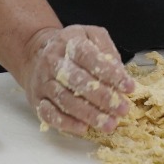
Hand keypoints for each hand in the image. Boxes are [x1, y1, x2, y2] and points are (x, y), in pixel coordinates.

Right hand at [15, 25, 135, 135]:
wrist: (35, 52)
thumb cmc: (70, 46)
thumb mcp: (90, 35)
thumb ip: (106, 48)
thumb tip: (120, 72)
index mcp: (69, 43)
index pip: (89, 57)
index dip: (109, 73)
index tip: (129, 87)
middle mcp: (53, 62)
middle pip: (77, 81)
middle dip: (102, 97)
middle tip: (122, 109)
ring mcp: (43, 81)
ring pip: (65, 100)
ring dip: (88, 114)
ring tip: (109, 124)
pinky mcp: (37, 99)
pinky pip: (48, 114)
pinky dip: (65, 123)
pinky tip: (83, 128)